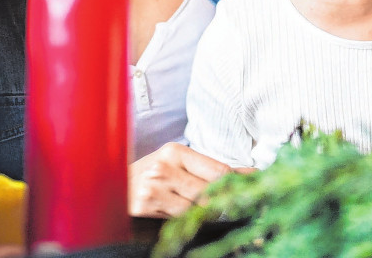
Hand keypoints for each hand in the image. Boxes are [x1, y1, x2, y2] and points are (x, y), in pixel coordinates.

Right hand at [128, 142, 248, 217]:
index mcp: (175, 151)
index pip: (218, 169)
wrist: (112, 187)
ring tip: (224, 214)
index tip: (259, 186)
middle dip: (228, 200)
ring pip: (196, 207)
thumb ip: (209, 170)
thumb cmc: (151, 177)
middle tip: (245, 207)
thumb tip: (249, 174)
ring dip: (212, 213)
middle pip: (209, 189)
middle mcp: (164, 166)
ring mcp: (153, 187)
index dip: (239, 182)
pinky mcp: (144, 206)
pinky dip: (190, 221)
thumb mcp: (178, 166)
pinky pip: (178, 218)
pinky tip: (196, 221)